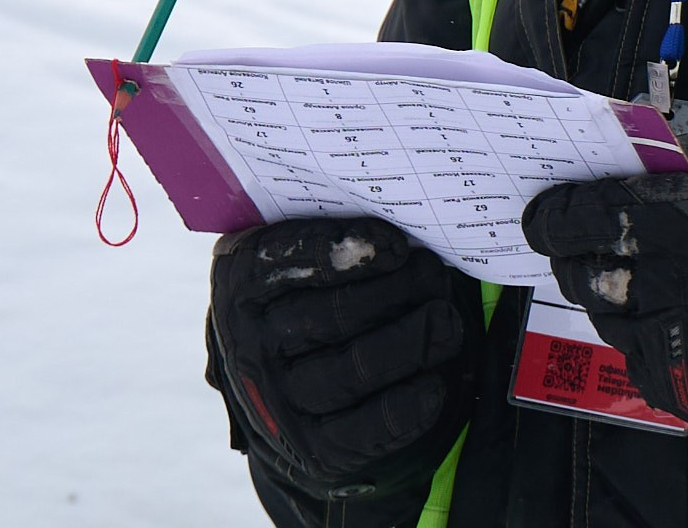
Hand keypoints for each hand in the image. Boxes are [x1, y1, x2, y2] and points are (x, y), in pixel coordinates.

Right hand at [207, 216, 480, 500]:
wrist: (285, 388)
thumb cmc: (308, 299)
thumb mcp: (301, 260)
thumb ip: (336, 239)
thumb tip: (405, 236)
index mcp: (241, 284)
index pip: (281, 260)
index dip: (343, 251)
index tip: (398, 247)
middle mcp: (250, 345)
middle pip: (330, 316)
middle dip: (395, 293)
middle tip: (435, 275)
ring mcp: (278, 403)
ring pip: (350, 371)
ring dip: (410, 343)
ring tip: (446, 320)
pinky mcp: (313, 450)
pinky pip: (363, 431)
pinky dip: (405, 407)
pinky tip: (434, 384)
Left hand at [522, 138, 687, 432]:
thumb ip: (667, 157)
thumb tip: (608, 150)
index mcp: (667, 222)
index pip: (571, 223)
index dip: (552, 219)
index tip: (545, 216)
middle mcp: (662, 287)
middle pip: (580, 276)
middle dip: (578, 259)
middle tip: (590, 249)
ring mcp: (675, 346)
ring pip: (608, 321)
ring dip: (616, 301)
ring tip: (648, 285)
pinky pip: (641, 363)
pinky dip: (648, 341)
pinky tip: (677, 320)